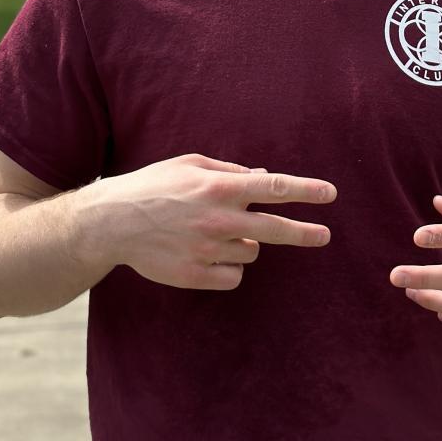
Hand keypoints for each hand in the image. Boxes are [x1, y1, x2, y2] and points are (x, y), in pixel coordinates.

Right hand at [76, 153, 336, 291]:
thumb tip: (264, 177)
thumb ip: (229, 171)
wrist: (111, 223)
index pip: (273, 187)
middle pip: (275, 229)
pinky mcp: (196, 276)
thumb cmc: (154, 186)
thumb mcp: (191, 165)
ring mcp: (207, 250)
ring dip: (245, 242)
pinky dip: (228, 266)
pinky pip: (233, 275)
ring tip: (214, 232)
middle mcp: (217, 219)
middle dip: (305, 233)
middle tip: (324, 235)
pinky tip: (207, 254)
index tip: (330, 194)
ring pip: (251, 251)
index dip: (305, 191)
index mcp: (218, 187)